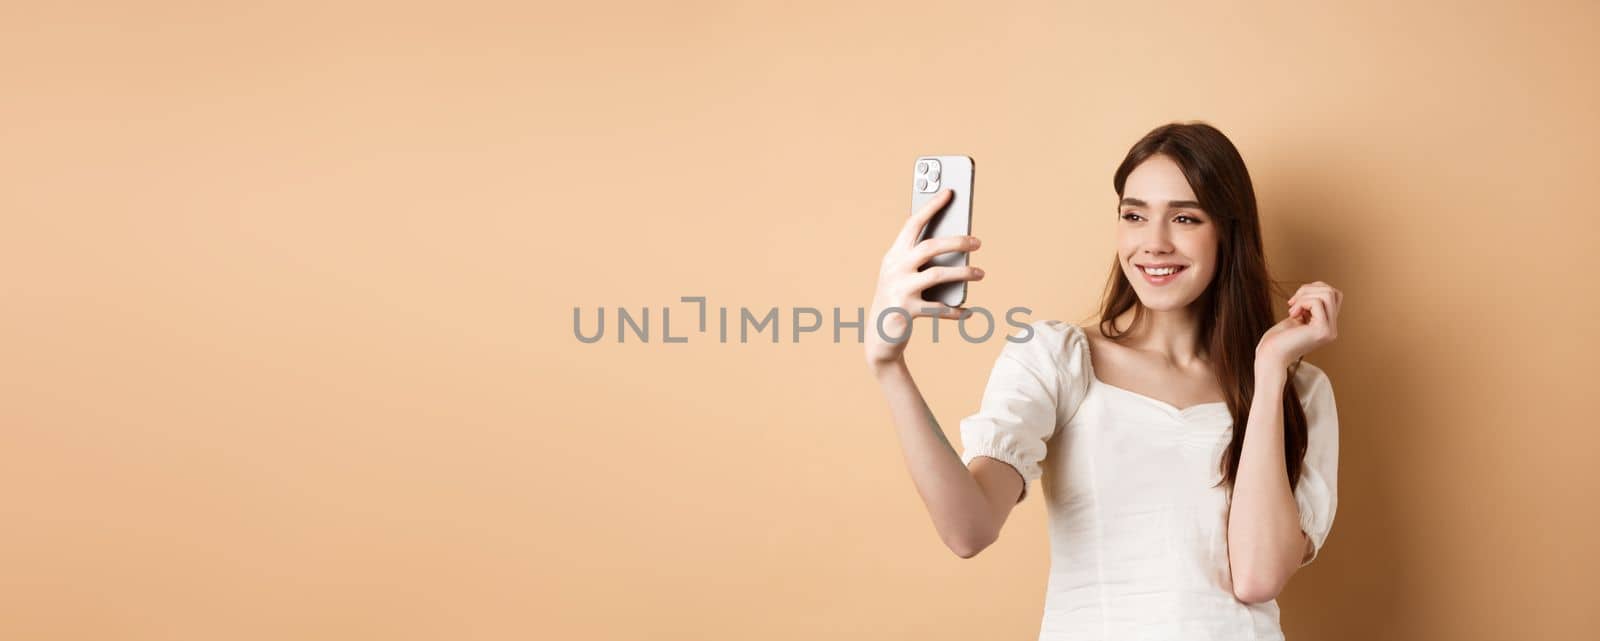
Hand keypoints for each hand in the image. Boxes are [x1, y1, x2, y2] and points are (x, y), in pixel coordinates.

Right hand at [865, 188, 984, 367]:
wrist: (878, 338)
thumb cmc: (898, 300)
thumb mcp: (904, 276)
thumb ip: (922, 261)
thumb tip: (958, 246)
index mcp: (893, 255)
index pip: (913, 224)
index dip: (931, 206)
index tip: (950, 191)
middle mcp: (894, 269)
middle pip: (930, 246)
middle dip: (957, 241)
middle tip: (978, 241)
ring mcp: (899, 289)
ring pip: (937, 274)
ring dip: (963, 272)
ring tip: (980, 273)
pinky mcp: (906, 311)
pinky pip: (938, 308)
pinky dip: (955, 310)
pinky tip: (968, 311)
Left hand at [1256, 281, 1341, 370]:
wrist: (1270, 356)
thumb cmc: (1278, 338)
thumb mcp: (1297, 317)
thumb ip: (1310, 305)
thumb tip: (1317, 287)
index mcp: (1327, 326)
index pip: (1334, 296)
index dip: (1315, 289)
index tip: (1296, 300)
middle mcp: (1332, 330)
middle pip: (1332, 292)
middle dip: (1309, 289)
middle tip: (1292, 302)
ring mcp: (1329, 331)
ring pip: (1328, 294)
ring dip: (1305, 295)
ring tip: (1292, 308)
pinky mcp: (1322, 330)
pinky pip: (1317, 302)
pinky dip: (1302, 302)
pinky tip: (1292, 314)